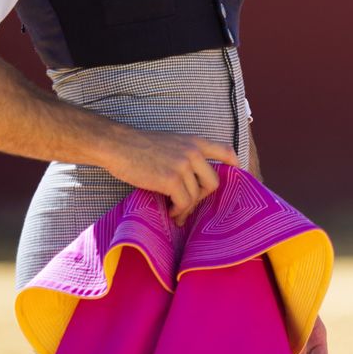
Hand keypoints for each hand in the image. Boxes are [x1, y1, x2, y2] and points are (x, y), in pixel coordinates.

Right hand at [106, 130, 237, 226]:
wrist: (118, 145)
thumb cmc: (140, 147)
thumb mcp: (172, 142)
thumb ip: (187, 155)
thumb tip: (197, 180)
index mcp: (195, 142)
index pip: (225, 151)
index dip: (234, 165)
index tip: (233, 177)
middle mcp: (193, 152)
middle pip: (213, 182)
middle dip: (202, 197)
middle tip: (188, 204)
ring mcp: (183, 165)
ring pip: (197, 196)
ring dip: (186, 207)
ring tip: (176, 211)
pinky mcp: (171, 179)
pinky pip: (184, 202)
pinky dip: (178, 211)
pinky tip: (170, 211)